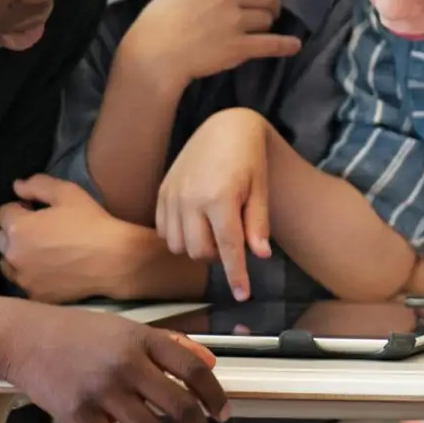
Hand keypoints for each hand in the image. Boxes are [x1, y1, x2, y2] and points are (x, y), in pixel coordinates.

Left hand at [0, 175, 154, 303]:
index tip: (36, 210)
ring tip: (41, 252)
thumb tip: (16, 186)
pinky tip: (50, 270)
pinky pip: (24, 283)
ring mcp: (24, 279)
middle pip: (1, 239)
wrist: (114, 261)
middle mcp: (13, 255)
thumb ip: (37, 185)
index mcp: (17, 228)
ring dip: (18, 255)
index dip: (20, 208)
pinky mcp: (36, 296)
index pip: (3, 213)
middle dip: (14, 232)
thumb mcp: (67, 192)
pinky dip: (31, 275)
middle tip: (39, 230)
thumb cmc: (91, 222)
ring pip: (8, 264)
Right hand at [2, 303, 228, 422]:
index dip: (214, 395)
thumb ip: (168, 342)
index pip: (193, 368)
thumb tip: (208, 361)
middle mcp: (126, 363)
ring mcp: (102, 390)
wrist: (22, 336)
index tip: (221, 412)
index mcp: (140, 338)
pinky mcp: (79, 414)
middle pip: (180, 405)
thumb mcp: (123, 327)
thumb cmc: (71, 332)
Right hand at [122, 0, 301, 89]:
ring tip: (265, 26)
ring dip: (270, 22)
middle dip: (273, 1)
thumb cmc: (160, 19)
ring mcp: (233, 21)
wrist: (153, 53)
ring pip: (268, 17)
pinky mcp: (237, 47)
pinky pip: (270, 44)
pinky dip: (285, 45)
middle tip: (272, 8)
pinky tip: (294, 45)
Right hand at [156, 109, 272, 300]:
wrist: (224, 127)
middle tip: (230, 240)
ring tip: (211, 230)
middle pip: (199, 252)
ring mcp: (173, 195)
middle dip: (216, 256)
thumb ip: (258, 225)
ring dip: (196, 247)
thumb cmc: (248, 158)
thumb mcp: (260, 190)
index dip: (236, 275)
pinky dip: (178, 235)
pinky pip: (163, 230)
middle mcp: (191, 198)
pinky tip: (193, 223)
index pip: (228, 248)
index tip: (241, 295)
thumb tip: (260, 256)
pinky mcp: (162, 191)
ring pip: (178, 246)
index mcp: (219, 198)